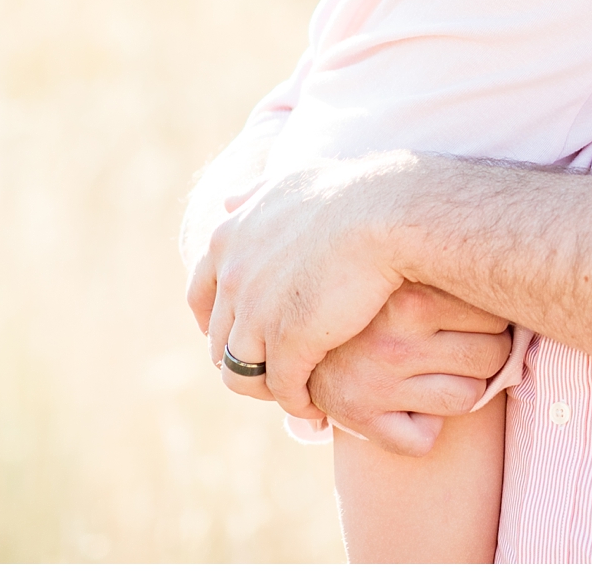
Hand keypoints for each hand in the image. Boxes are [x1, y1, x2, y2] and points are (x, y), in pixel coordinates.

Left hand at [189, 153, 417, 419]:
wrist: (390, 213)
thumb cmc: (354, 194)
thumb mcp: (291, 184)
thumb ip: (256, 195)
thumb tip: (228, 201)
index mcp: (227, 240)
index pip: (201, 297)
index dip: (219, 322)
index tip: (243, 333)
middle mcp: (232, 278)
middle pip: (220, 341)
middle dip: (246, 359)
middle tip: (278, 369)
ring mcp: (256, 314)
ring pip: (241, 374)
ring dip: (267, 387)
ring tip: (296, 393)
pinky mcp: (290, 344)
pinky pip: (283, 390)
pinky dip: (297, 403)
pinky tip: (318, 408)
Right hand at [310, 284, 515, 455]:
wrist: (303, 336)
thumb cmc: (375, 299)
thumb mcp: (410, 276)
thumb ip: (457, 275)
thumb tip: (528, 283)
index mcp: (411, 297)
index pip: (495, 315)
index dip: (490, 319)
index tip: (472, 315)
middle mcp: (393, 340)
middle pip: (491, 356)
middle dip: (485, 354)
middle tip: (459, 345)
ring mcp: (375, 383)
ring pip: (468, 398)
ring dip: (459, 390)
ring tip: (434, 371)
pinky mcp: (360, 420)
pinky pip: (424, 440)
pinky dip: (420, 430)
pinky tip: (404, 406)